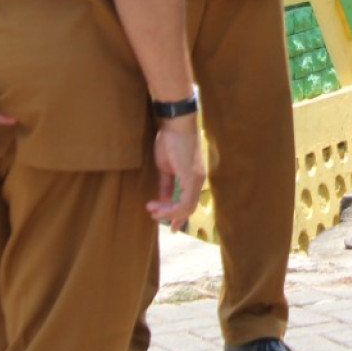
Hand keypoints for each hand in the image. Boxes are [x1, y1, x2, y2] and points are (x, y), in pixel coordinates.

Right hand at [150, 115, 206, 229]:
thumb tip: (163, 200)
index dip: (180, 216)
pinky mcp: (190, 176)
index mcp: (194, 177)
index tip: (171, 226)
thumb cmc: (170, 140)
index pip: (190, 202)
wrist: (175, 123)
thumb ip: (166, 184)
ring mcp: (196, 179)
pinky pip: (184, 200)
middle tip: (155, 218)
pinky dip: (170, 207)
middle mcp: (199, 180)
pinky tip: (157, 206)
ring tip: (152, 210)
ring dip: (168, 212)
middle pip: (188, 208)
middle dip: (172, 217)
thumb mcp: (166, 167)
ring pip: (186, 207)